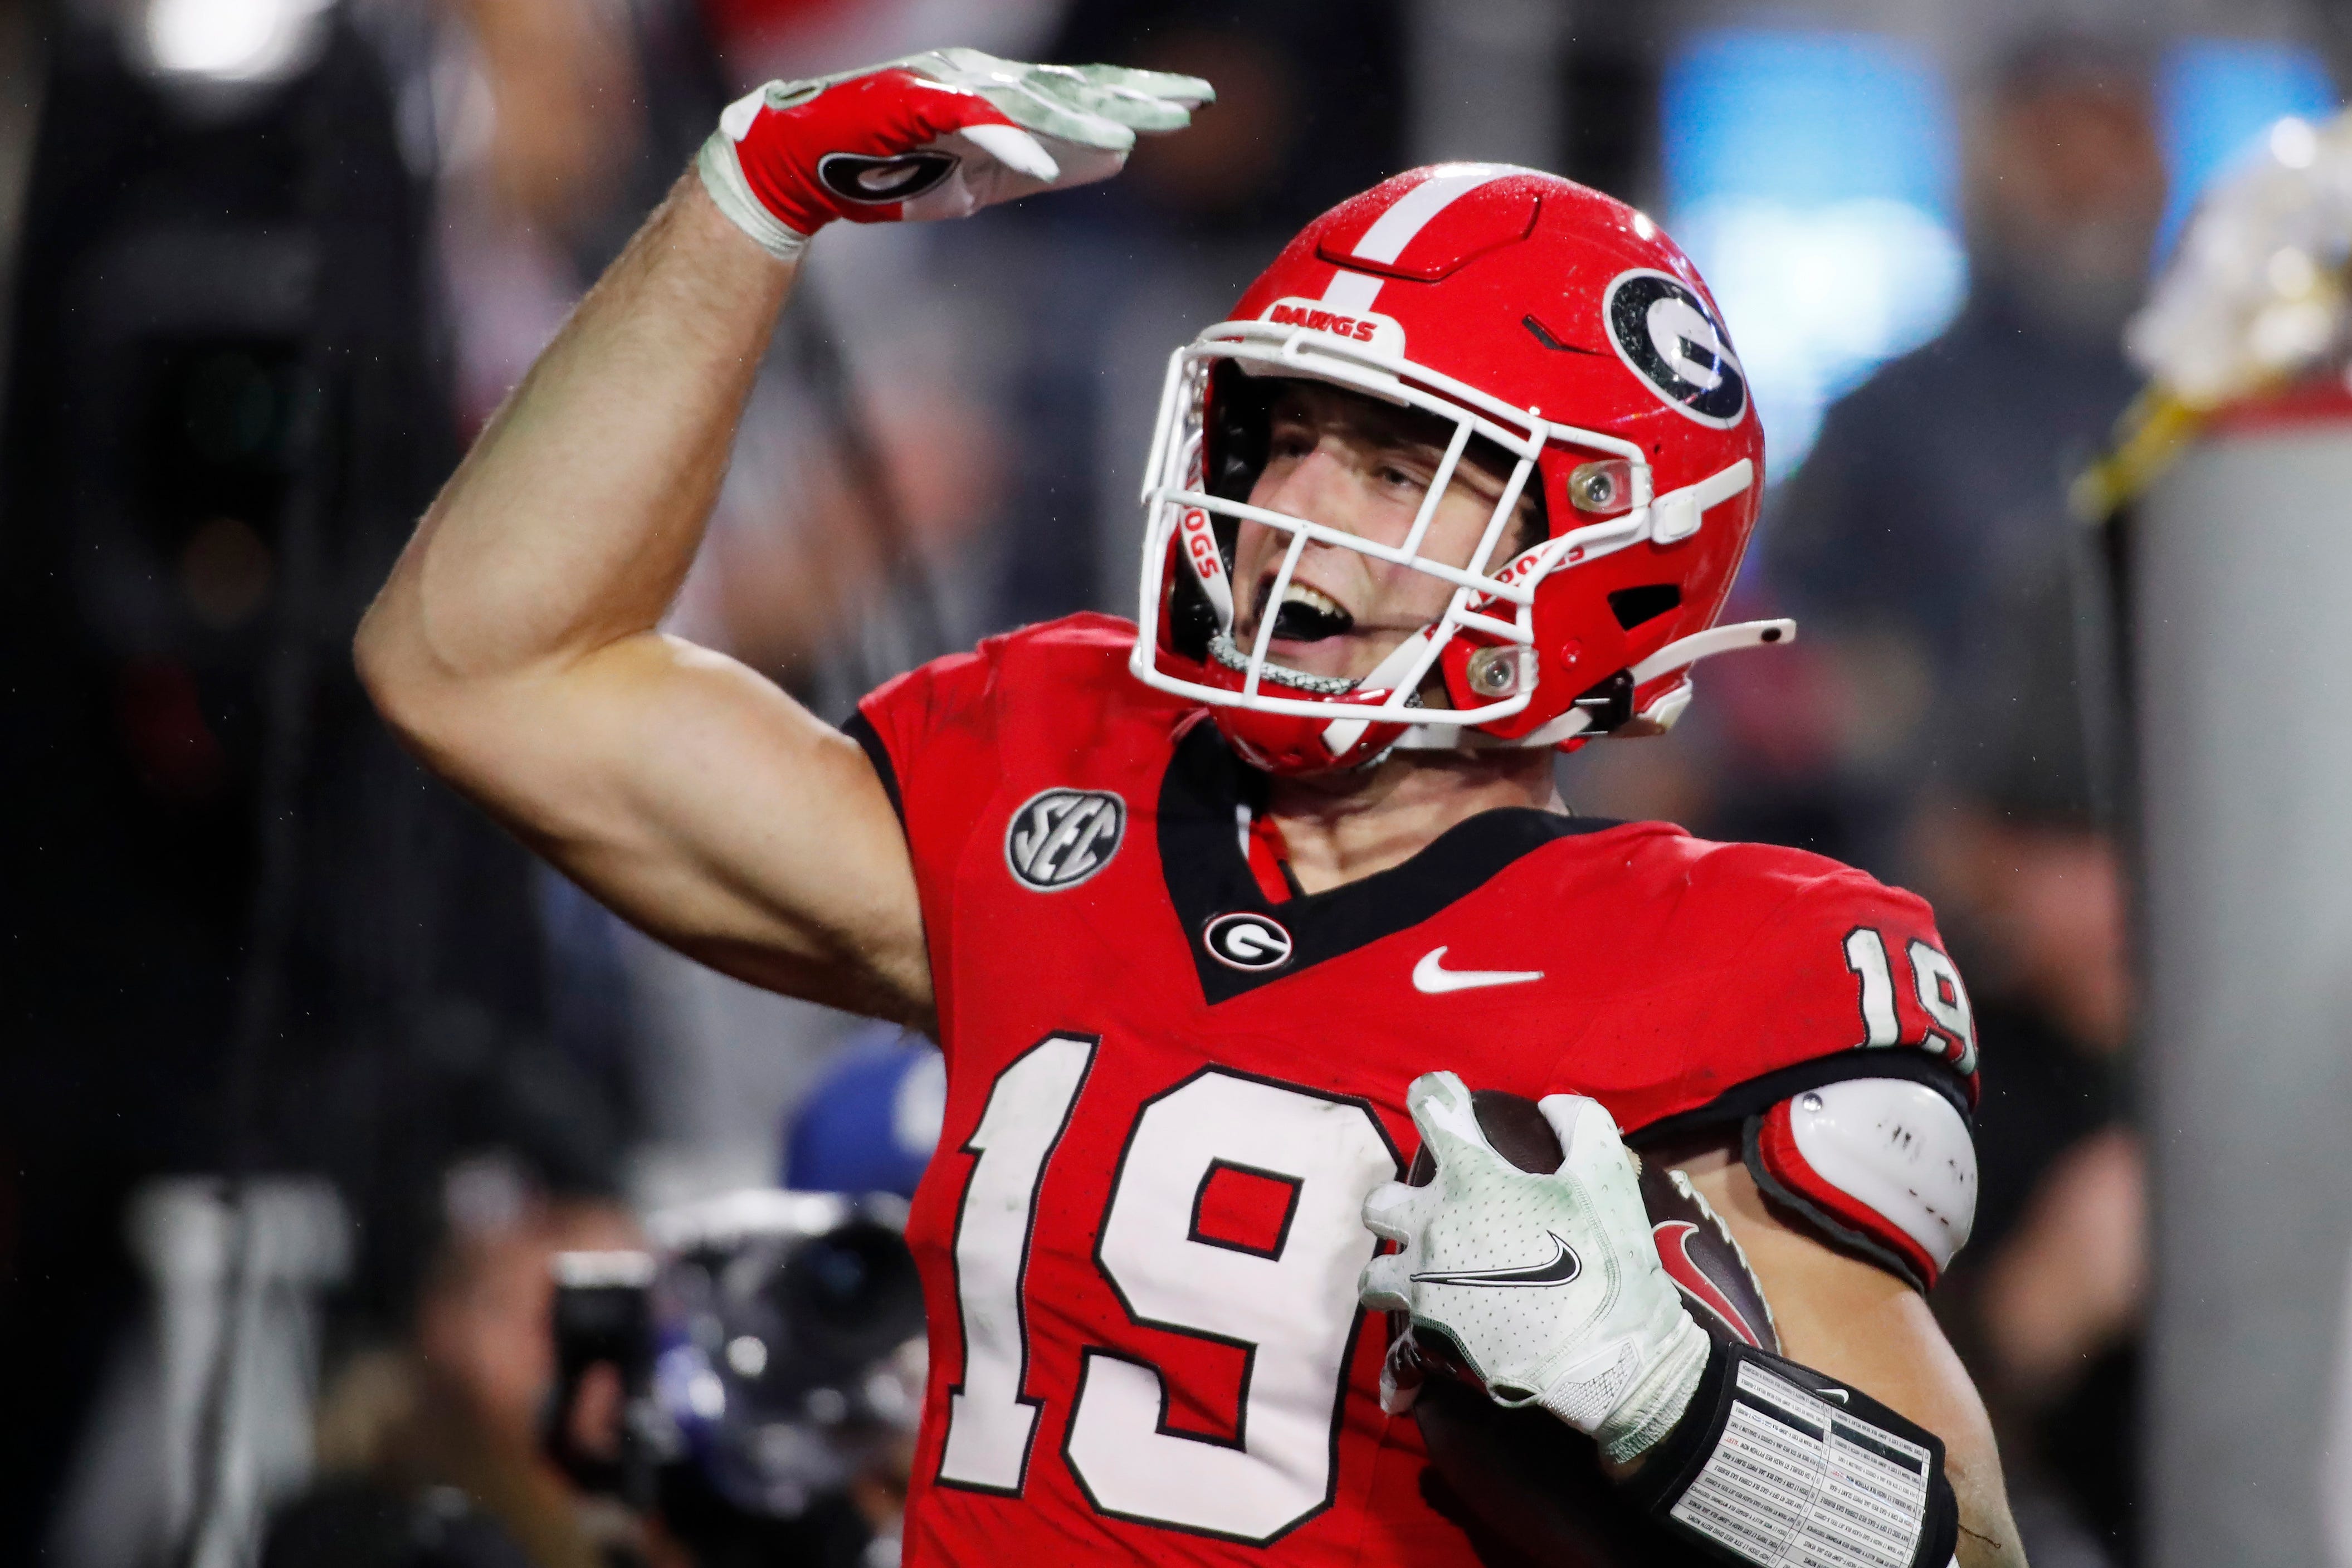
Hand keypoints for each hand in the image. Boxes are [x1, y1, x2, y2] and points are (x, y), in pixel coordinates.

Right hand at [697, 47, 1211, 260]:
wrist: (801, 164)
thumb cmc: (888, 169)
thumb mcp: (983, 176)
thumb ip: (1043, 165)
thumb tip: (1114, 157)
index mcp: (1000, 95)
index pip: (1082, 93)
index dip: (1137, 97)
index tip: (1191, 106)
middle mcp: (981, 80)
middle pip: (1071, 89)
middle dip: (1132, 97)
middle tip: (1193, 104)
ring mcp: (949, 88)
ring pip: (1030, 102)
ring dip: (1083, 120)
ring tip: (1134, 135)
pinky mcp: (914, 106)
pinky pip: (971, 125)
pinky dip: (1007, 142)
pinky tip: (1046, 163)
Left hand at [1359, 1072, 1709, 1464]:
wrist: (1609, 1361)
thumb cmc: (1607, 1262)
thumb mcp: (1608, 1176)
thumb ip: (1580, 1123)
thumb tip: (1550, 1106)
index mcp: (1472, 1180)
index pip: (1432, 1108)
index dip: (1435, 1092)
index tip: (1442, 1095)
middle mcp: (1434, 1228)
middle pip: (1380, 1203)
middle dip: (1398, 1203)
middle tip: (1433, 1214)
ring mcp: (1425, 1288)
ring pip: (1374, 1276)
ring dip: (1395, 1272)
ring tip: (1425, 1279)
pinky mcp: (1430, 1342)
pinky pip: (1397, 1353)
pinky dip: (1402, 1363)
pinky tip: (1412, 1377)